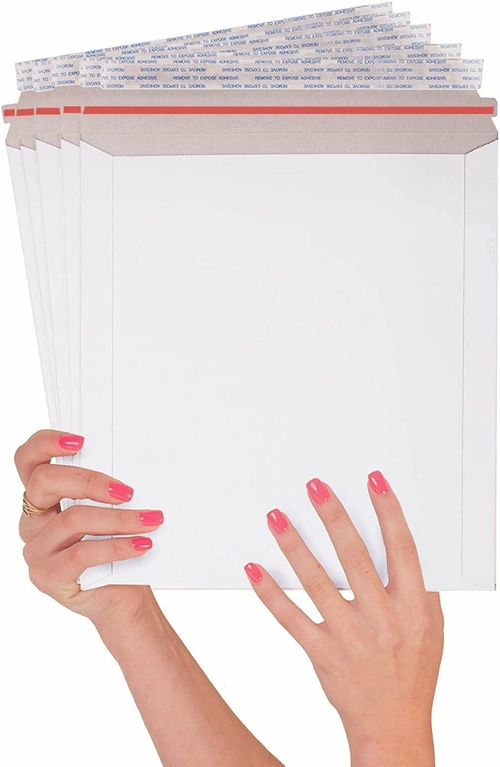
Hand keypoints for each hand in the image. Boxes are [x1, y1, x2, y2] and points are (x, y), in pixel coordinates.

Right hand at [16, 429, 162, 630]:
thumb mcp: (112, 509)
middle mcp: (32, 521)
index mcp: (43, 497)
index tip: (81, 440)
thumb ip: (108, 486)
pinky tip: (141, 544)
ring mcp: (36, 550)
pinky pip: (82, 554)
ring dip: (118, 518)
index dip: (46, 443)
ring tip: (150, 520)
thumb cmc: (119, 545)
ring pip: (72, 519)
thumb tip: (137, 459)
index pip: (28, 460)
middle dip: (89, 480)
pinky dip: (118, 546)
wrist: (125, 596)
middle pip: (45, 482)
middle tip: (127, 490)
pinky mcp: (47, 576)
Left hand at [244, 472, 443, 766]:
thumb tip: (399, 543)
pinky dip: (270, 593)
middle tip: (314, 487)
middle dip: (333, 517)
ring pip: (316, 581)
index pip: (402, 549)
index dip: (388, 512)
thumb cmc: (412, 671)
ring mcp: (350, 637)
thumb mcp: (429, 627)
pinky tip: (254, 569)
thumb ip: (417, 587)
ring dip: (294, 545)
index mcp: (414, 608)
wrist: (392, 725)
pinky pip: (291, 618)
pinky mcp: (322, 653)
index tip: (373, 481)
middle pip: (355, 557)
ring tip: (276, 516)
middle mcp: (382, 619)